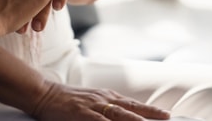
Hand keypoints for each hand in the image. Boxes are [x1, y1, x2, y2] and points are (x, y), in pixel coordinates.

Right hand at [31, 82, 170, 120]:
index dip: (151, 110)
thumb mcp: (91, 101)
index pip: (134, 105)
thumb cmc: (68, 100)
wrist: (44, 93)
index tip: (167, 115)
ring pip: (120, 115)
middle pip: (132, 109)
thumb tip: (124, 115)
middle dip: (151, 116)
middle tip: (167, 119)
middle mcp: (104, 99)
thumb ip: (108, 108)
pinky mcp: (82, 114)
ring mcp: (94, 106)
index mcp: (108, 97)